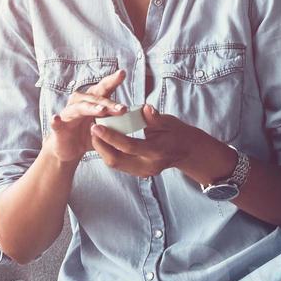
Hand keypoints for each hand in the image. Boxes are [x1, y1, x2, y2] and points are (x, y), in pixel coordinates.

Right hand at [46, 67, 128, 162]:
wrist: (68, 150)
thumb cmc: (89, 134)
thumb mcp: (107, 127)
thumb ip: (119, 120)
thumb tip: (142, 116)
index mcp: (92, 100)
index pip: (104, 88)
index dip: (112, 80)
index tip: (123, 73)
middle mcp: (80, 103)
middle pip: (94, 97)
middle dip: (108, 102)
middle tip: (123, 108)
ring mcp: (68, 114)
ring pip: (79, 107)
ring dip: (90, 108)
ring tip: (101, 111)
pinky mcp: (59, 127)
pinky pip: (56, 123)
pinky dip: (56, 120)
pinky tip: (56, 118)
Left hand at [89, 103, 227, 180]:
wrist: (188, 151)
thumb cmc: (178, 133)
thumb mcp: (168, 122)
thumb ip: (154, 117)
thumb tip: (145, 108)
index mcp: (155, 152)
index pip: (128, 146)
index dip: (110, 136)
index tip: (96, 125)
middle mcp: (148, 165)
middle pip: (116, 160)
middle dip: (101, 145)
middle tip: (92, 129)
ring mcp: (143, 172)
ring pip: (115, 164)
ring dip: (102, 149)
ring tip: (96, 134)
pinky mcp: (139, 173)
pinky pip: (119, 164)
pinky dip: (109, 153)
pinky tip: (104, 141)